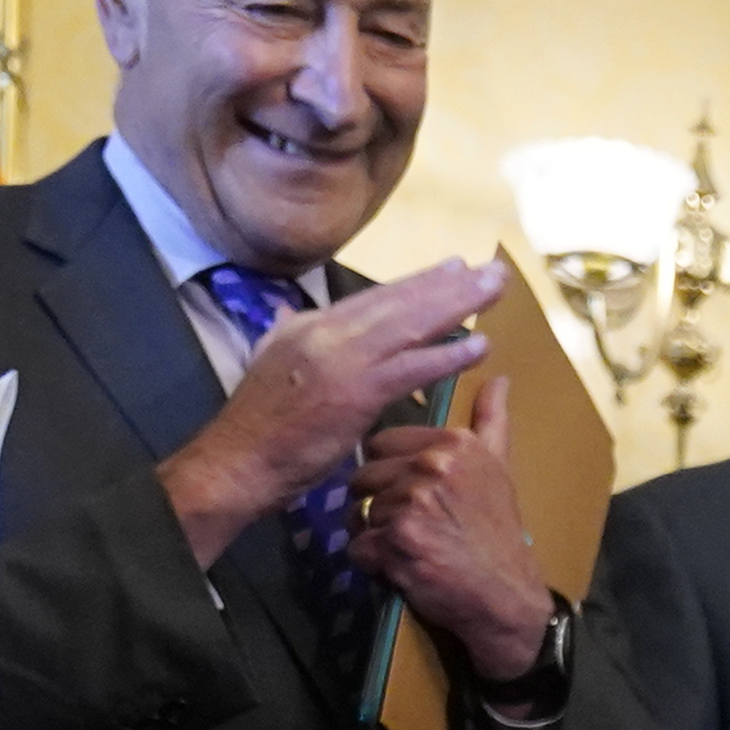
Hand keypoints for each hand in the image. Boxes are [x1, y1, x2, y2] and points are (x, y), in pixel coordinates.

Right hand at [155, 255, 501, 566]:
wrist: (236, 461)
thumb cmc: (256, 426)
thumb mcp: (268, 362)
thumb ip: (285, 334)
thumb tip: (289, 313)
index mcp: (309, 325)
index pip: (374, 297)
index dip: (417, 282)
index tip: (452, 267)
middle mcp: (328, 332)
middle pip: (399, 300)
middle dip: (449, 284)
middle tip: (489, 269)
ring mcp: (343, 360)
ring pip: (411, 324)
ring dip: (457, 306)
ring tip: (493, 291)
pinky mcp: (356, 393)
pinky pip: (412, 368)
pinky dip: (447, 355)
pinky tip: (478, 346)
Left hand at [353, 366, 547, 681]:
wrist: (505, 595)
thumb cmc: (497, 532)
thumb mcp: (498, 468)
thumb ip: (491, 420)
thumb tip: (499, 377)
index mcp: (453, 443)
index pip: (382, 444)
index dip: (388, 473)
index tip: (410, 495)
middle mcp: (434, 466)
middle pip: (366, 477)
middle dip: (378, 504)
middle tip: (409, 527)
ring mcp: (414, 503)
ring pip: (360, 513)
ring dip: (375, 536)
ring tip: (409, 548)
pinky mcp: (397, 542)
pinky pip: (358, 547)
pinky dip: (372, 563)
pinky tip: (401, 567)